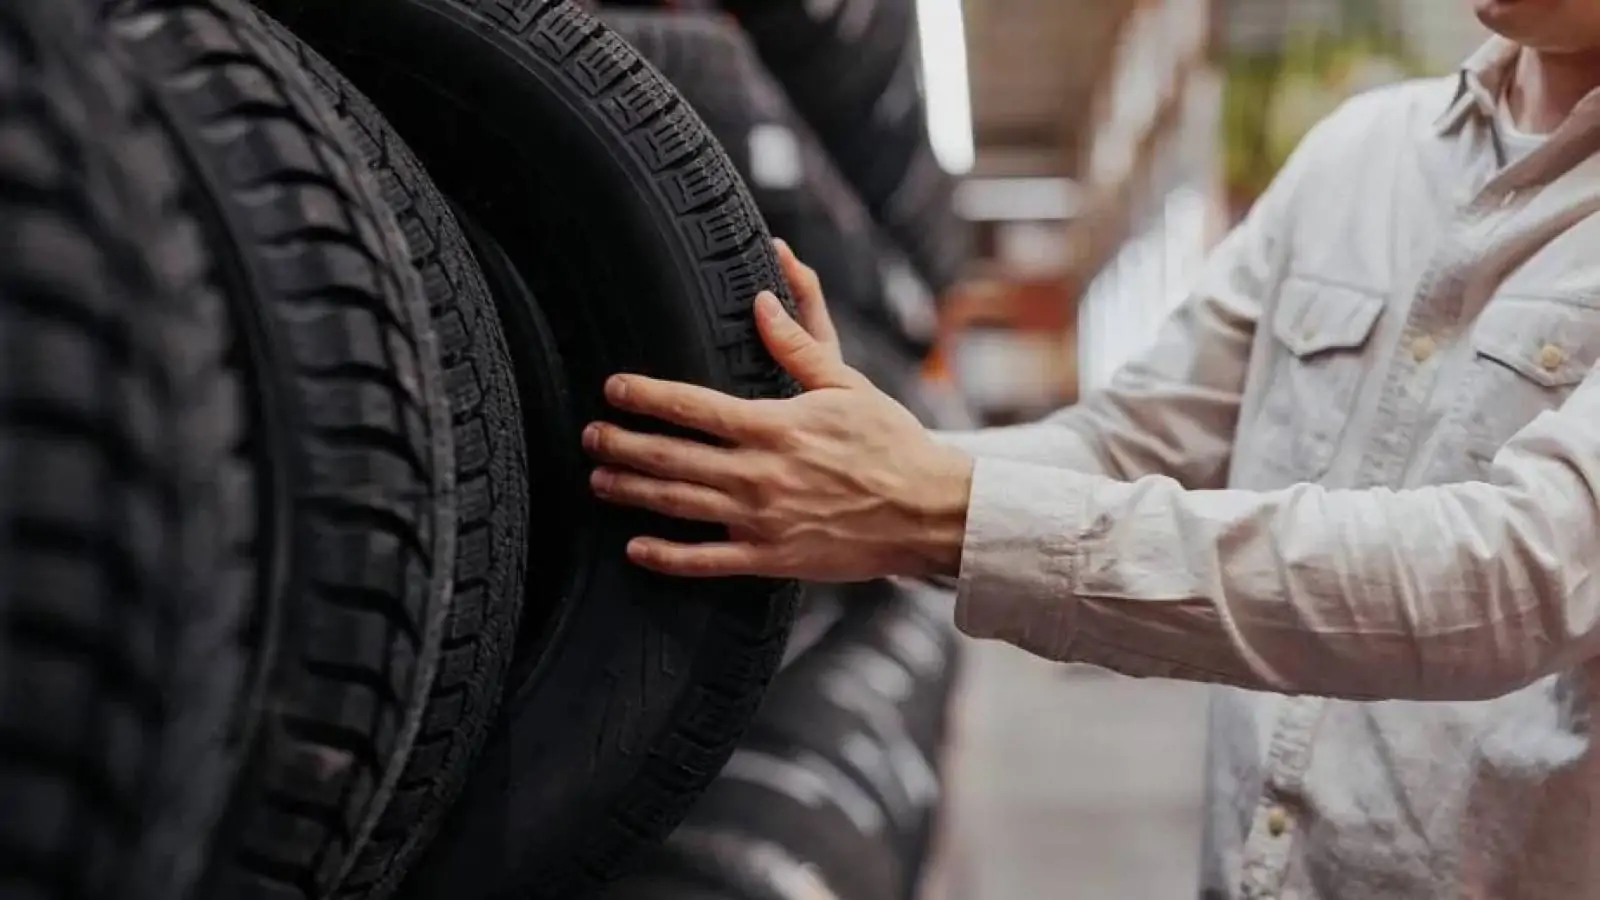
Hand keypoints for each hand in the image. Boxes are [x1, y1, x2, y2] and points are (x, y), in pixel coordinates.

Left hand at [583, 243, 973, 581]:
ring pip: (680, 505)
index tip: (613, 389)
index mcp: (775, 426)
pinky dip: (667, 557)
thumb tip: (763, 299)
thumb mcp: (846, 385)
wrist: (927, 509)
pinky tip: (636, 548)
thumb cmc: (890, 442)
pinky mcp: (772, 558)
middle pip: (672, 457)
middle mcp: (760, 474)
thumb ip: (797, 345)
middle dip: (623, 444)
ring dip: (633, 491)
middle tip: (590, 437)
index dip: (647, 396)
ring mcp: (762, 520)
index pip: (693, 408)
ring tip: (598, 480)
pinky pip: (708, 561)